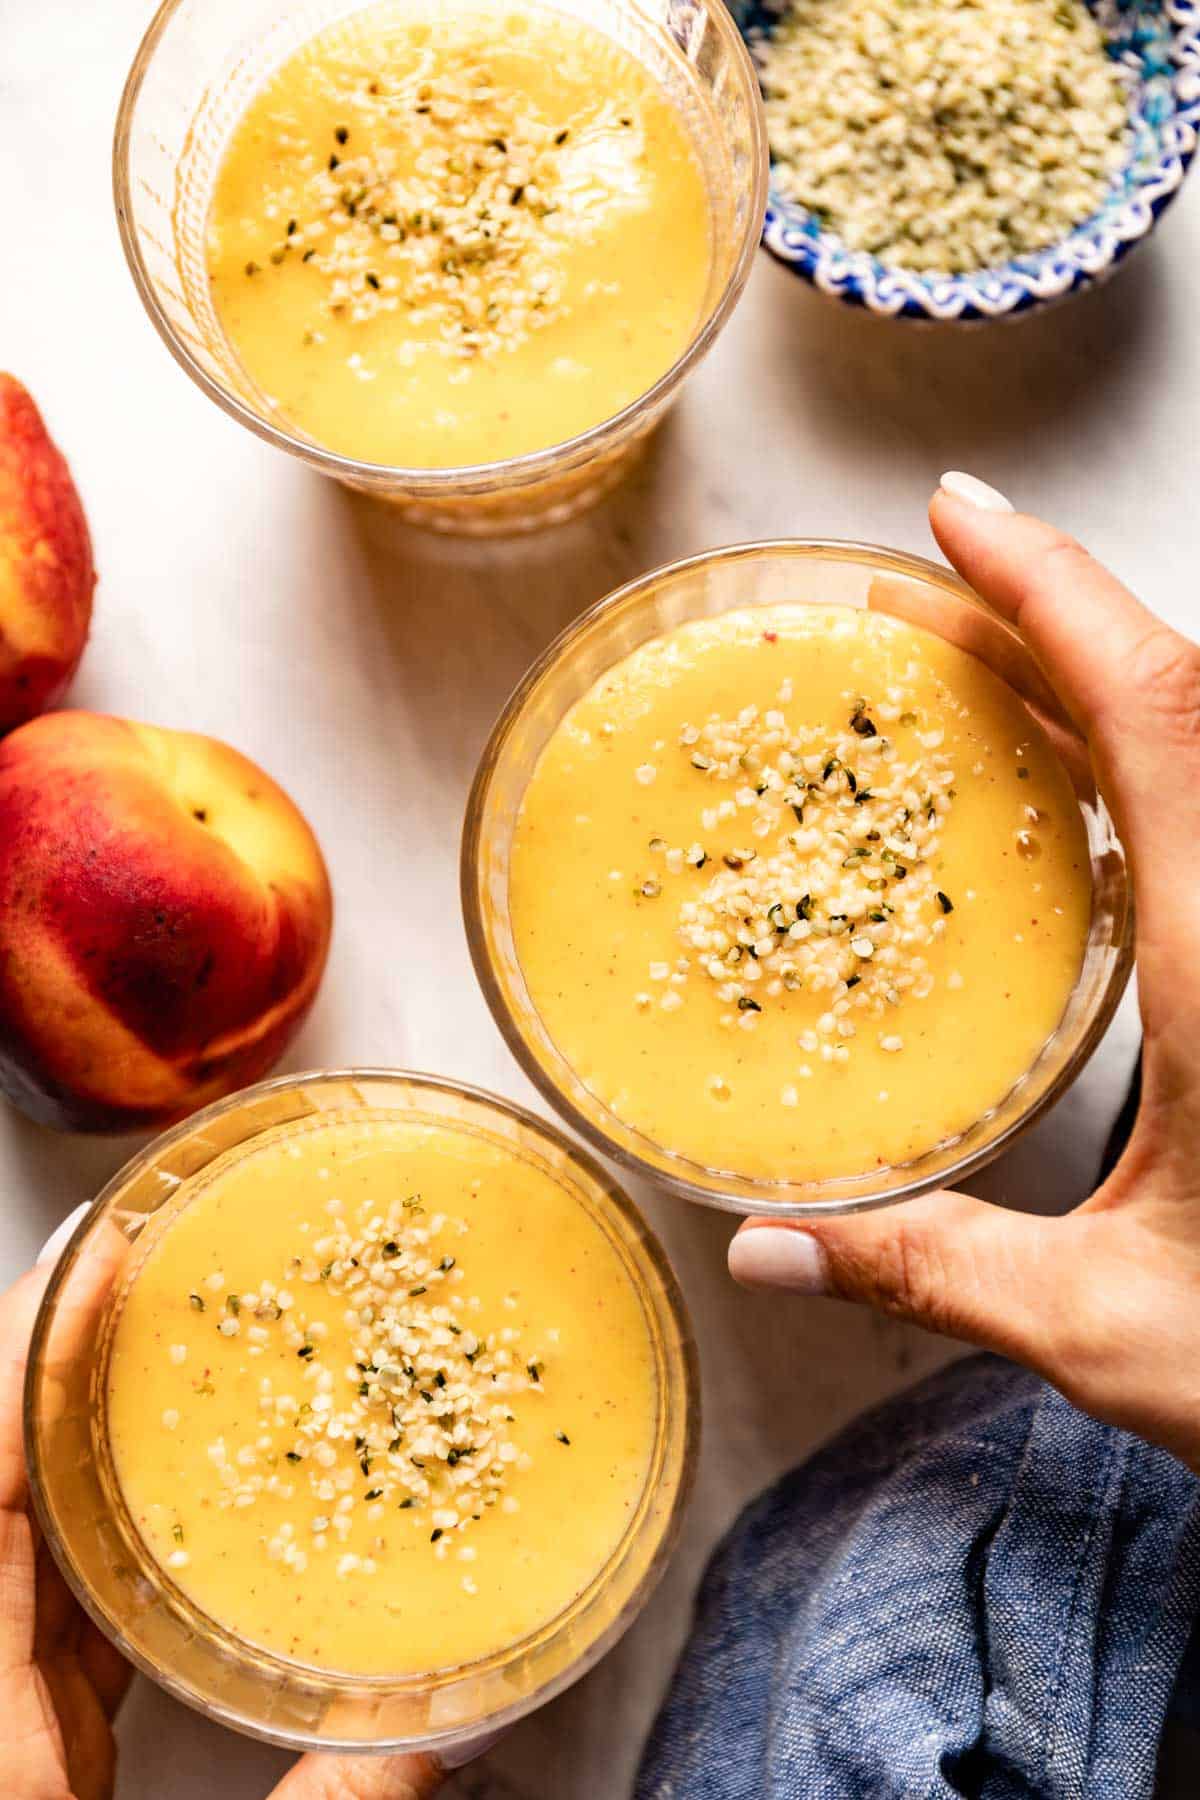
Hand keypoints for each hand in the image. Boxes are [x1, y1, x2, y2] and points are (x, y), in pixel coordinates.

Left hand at [0, 1229, 480, 1798]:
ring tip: (159, 1359)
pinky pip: (44, 1612)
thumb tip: (430, 1738)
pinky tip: (159, 1509)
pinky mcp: (18, 1747)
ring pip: (17, 1544)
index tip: (92, 1264)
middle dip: (55, 1369)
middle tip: (140, 1277)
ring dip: (77, 1442)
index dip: (25, 1362)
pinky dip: (95, 1540)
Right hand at [729, 473, 1199, 1471]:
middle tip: (936, 582)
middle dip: (1054, 612)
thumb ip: (935, 1273)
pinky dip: (1143, 755)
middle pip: (1182, 700)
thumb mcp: (1109, 1330)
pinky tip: (1083, 787)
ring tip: (987, 655)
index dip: (1054, 597)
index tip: (962, 521)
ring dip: (1102, 674)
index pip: (1152, 721)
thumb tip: (765, 1251)